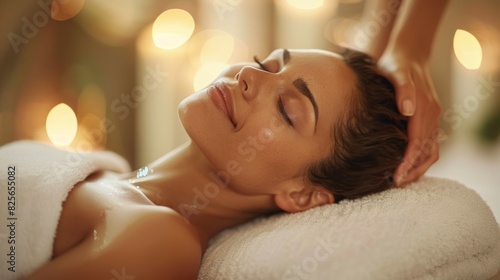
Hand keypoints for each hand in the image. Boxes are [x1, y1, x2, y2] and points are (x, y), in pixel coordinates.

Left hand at [377, 50, 441, 186]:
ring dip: (418, 167)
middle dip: (413, 170)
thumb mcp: (396, 72)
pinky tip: (409, 167)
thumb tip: (407, 110)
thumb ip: (403, 89)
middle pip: (426, 151)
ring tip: (402, 181)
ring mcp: (433, 118)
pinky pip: (430, 144)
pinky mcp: (429, 118)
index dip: (408, 161)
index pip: (417, 142)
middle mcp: (432, 115)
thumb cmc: (396, 64)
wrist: (408, 54)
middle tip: (396, 184)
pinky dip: (421, 158)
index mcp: (424, 108)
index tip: (396, 176)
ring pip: (430, 150)